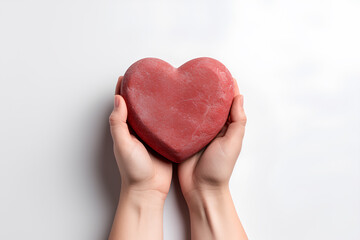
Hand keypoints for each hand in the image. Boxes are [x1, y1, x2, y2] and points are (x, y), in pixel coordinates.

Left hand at [109, 76, 172, 198]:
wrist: (149, 189)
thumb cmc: (133, 170)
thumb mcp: (123, 145)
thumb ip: (118, 123)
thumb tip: (118, 99)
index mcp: (126, 129)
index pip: (122, 104)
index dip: (123, 89)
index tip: (127, 75)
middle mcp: (138, 130)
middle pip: (139, 106)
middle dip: (142, 91)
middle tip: (149, 77)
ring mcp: (152, 136)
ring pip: (154, 114)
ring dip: (157, 102)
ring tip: (165, 87)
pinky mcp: (165, 142)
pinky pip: (167, 125)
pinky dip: (170, 115)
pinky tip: (177, 108)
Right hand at [178, 77, 246, 199]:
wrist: (200, 188)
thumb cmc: (219, 168)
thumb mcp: (233, 144)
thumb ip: (237, 121)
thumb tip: (239, 97)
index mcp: (226, 128)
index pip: (228, 104)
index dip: (227, 88)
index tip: (222, 73)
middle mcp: (212, 128)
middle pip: (211, 105)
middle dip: (208, 90)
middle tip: (201, 74)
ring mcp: (197, 133)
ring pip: (196, 111)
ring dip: (193, 99)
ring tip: (187, 83)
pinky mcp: (183, 138)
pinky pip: (182, 122)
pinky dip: (180, 112)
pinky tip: (174, 102)